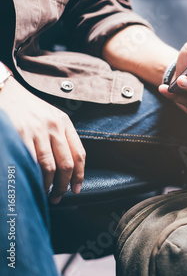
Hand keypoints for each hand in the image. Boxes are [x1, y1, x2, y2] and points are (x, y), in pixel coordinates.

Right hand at [0, 79, 84, 203]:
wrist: (3, 89)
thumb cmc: (25, 106)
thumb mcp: (48, 115)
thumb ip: (59, 135)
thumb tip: (65, 165)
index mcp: (64, 122)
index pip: (79, 154)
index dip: (80, 175)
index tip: (77, 188)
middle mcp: (53, 126)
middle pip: (66, 164)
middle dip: (64, 185)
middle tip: (58, 196)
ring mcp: (36, 131)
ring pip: (48, 167)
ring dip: (47, 185)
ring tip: (44, 193)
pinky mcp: (19, 134)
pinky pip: (30, 162)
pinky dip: (32, 176)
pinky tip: (30, 183)